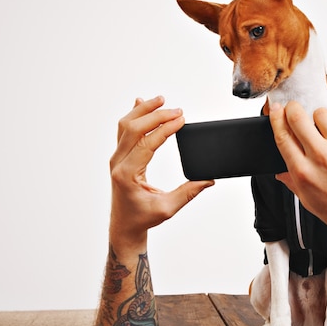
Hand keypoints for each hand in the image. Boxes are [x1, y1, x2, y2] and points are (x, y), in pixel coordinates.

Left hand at [109, 96, 213, 246]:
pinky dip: (134, 115)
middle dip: (156, 115)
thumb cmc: (143, 218)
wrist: (124, 226)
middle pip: (133, 128)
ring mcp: (117, 158)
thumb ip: (189, 192)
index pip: (147, 143)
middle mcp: (118, 163)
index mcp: (128, 174)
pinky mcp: (119, 156)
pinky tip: (141, 103)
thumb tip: (209, 179)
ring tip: (161, 100)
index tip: (181, 120)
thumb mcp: (168, 208)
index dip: (165, 129)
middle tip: (178, 111)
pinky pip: (123, 130)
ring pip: (125, 125)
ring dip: (143, 110)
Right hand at [269, 101, 326, 242]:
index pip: (282, 135)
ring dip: (319, 116)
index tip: (275, 110)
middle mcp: (320, 157)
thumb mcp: (307, 201)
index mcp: (303, 171)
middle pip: (297, 117)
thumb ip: (292, 182)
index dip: (275, 117)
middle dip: (293, 108)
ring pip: (321, 113)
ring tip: (324, 126)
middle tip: (295, 110)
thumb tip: (280, 172)